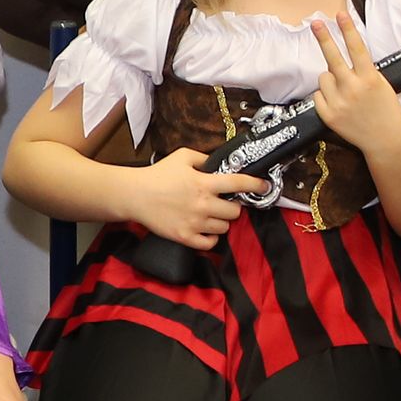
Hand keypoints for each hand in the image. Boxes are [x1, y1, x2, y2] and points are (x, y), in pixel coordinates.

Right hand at [127, 147, 267, 250]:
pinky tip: (205, 229)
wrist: (135, 196)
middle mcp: (203, 204)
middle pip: (235, 211)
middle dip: (232, 206)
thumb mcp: (183, 157)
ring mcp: (195, 223)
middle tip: (223, 203)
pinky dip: (211, 238)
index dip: (256, 185)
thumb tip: (221, 164)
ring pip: (224, 227)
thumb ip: (205, 158)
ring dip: (221, 221)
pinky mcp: (185, 237)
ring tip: (210, 215)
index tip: (265, 186)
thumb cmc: (158, 175)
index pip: (238, 183)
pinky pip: (211, 243)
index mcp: (204, 183)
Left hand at [306, 16, 400, 152]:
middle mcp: (353, 89)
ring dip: (331, 79)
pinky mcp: (328, 115)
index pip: (357, 48)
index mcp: (369, 79)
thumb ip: (365, 72)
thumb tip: (347, 59)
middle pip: (333, 57)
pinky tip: (338, 102)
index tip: (340, 14)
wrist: (386, 141)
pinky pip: (318, 95)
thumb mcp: (382, 85)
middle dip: (324, 38)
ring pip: (324, 77)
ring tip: (344, 91)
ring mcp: (339, 102)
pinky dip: (325, 96)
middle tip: (317, 23)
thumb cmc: (387, 112)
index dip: (348, 29)